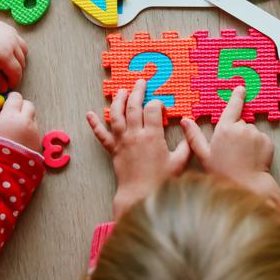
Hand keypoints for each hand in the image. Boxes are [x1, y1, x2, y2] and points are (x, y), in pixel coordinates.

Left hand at [0, 17, 27, 91]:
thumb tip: (4, 88)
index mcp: (5, 56)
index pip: (17, 73)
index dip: (14, 81)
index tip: (9, 86)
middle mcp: (12, 45)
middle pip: (21, 62)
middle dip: (16, 72)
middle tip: (6, 76)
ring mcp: (12, 35)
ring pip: (23, 51)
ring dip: (19, 59)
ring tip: (9, 64)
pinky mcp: (9, 28)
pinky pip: (19, 40)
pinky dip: (17, 47)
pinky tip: (8, 50)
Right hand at [0, 91, 39, 150]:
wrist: (4, 168)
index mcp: (12, 114)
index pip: (16, 97)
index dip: (11, 99)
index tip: (7, 104)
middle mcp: (26, 120)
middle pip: (28, 105)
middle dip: (21, 107)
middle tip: (12, 114)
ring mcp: (34, 130)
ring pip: (32, 117)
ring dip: (25, 118)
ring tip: (15, 129)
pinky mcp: (38, 140)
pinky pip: (35, 129)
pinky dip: (29, 130)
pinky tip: (19, 138)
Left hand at [86, 80, 189, 218]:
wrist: (140, 196)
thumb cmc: (161, 182)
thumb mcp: (180, 163)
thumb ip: (186, 145)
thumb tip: (190, 128)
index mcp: (152, 136)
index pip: (153, 109)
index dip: (158, 103)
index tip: (162, 106)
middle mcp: (135, 135)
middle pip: (134, 107)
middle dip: (137, 92)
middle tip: (140, 82)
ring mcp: (122, 142)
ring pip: (116, 115)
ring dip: (118, 101)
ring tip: (121, 91)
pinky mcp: (113, 150)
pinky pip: (101, 135)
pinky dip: (94, 124)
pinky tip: (89, 115)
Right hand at [179, 87, 279, 203]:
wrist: (246, 185)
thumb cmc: (223, 172)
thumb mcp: (204, 155)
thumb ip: (194, 136)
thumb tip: (185, 120)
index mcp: (225, 129)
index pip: (232, 107)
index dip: (237, 97)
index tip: (241, 88)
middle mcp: (242, 127)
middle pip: (240, 124)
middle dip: (237, 133)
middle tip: (232, 151)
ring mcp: (256, 134)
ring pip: (251, 132)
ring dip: (248, 140)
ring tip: (242, 156)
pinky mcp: (267, 141)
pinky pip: (262, 140)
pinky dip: (258, 146)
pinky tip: (252, 158)